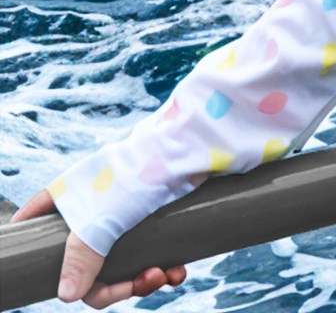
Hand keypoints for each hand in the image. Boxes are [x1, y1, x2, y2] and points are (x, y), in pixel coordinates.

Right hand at [7, 189, 189, 305]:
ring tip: (165, 276)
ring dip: (140, 280)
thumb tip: (67, 296)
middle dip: (111, 284)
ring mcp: (121, 214)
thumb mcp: (104, 216)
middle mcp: (90, 209)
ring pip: (119, 263)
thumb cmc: (142, 172)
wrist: (195, 146)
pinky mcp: (151, 217)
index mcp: (67, 199)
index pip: (34, 226)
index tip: (42, 276)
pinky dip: (161, 268)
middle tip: (137, 285)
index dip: (33, 251)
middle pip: (83, 263)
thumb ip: (81, 257)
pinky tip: (177, 272)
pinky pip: (148, 254)